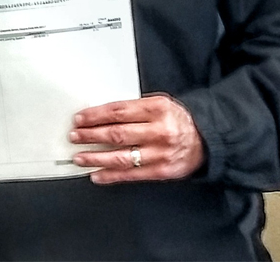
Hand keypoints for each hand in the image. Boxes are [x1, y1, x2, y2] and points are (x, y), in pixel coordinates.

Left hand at [69, 94, 203, 184]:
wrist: (205, 139)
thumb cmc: (177, 120)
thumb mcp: (159, 103)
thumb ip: (134, 108)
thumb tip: (100, 114)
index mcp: (157, 108)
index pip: (118, 111)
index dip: (95, 116)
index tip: (80, 119)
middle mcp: (159, 130)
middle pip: (117, 134)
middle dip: (91, 136)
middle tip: (75, 136)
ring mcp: (160, 153)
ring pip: (121, 157)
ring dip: (96, 158)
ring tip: (80, 157)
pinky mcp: (162, 171)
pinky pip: (131, 175)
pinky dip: (110, 176)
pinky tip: (96, 174)